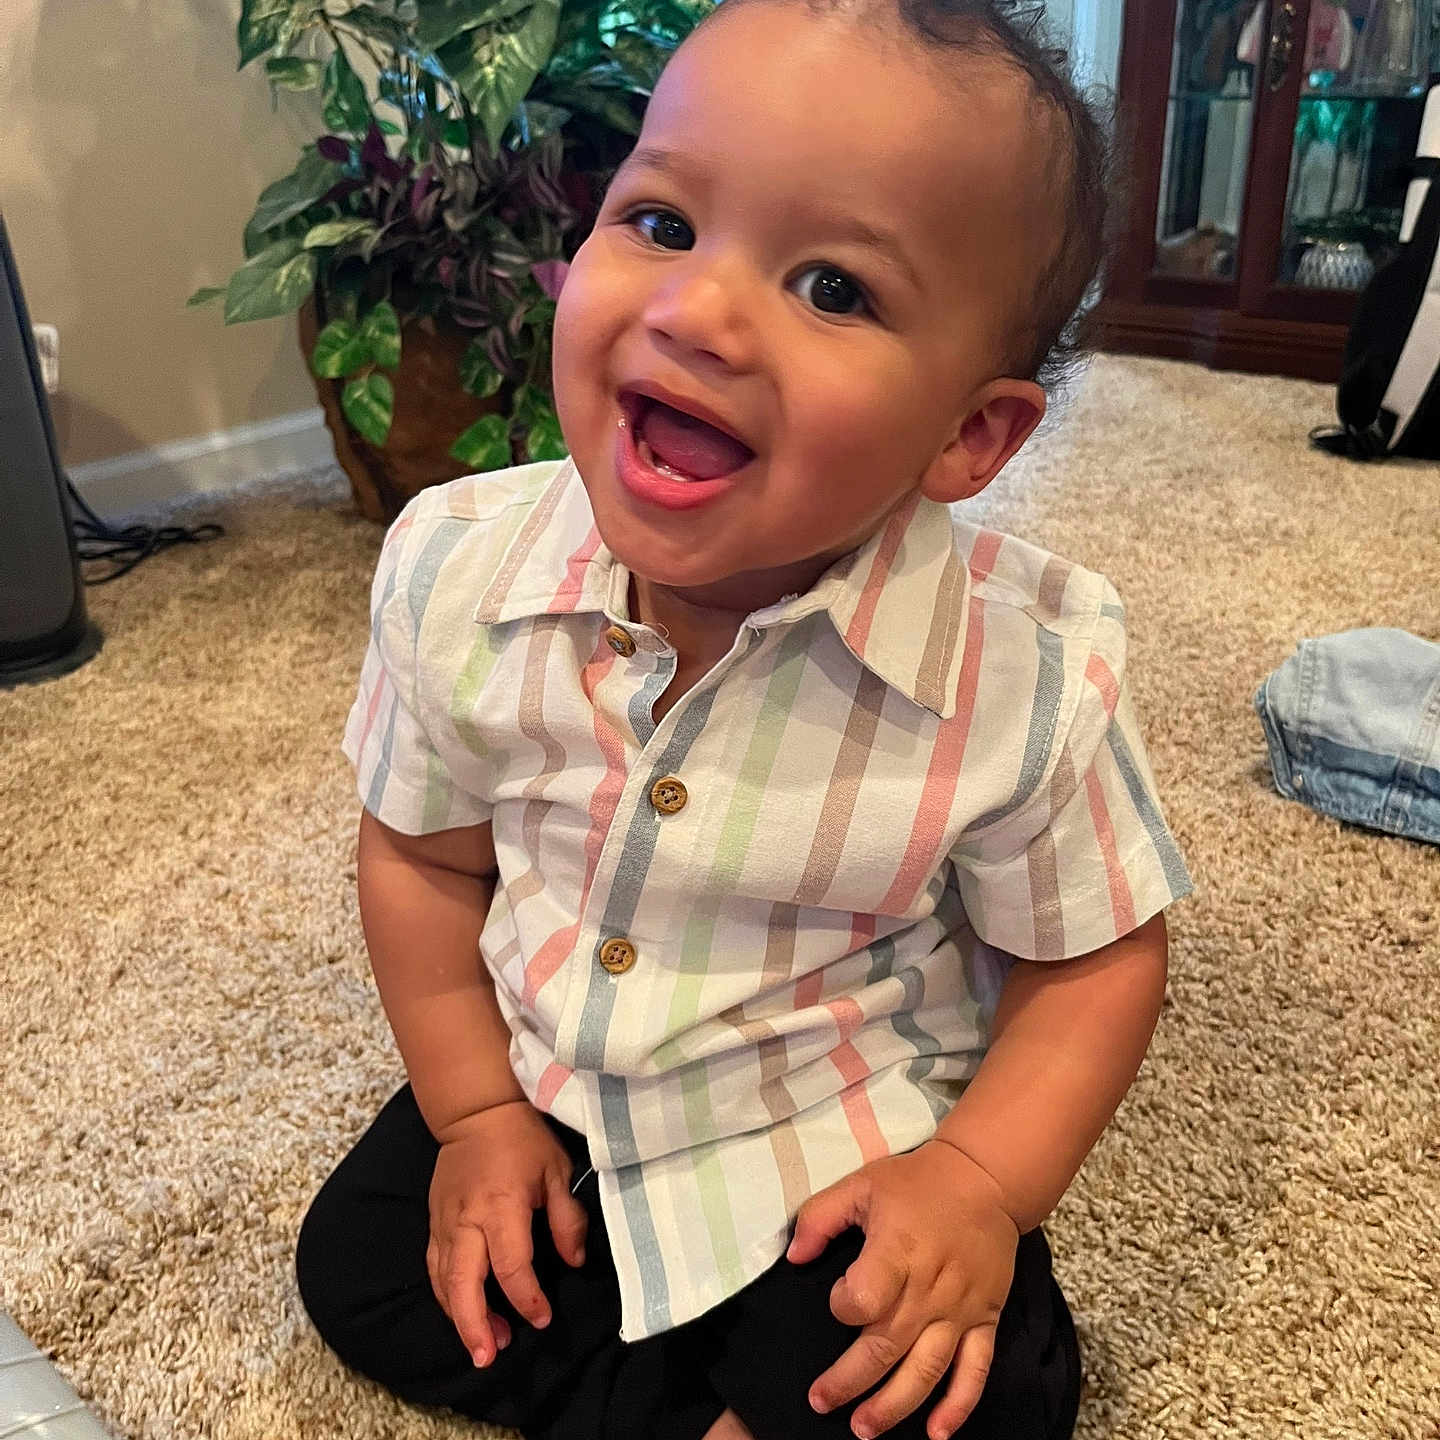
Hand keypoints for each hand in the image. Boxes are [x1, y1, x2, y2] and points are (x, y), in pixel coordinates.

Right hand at [426, 1099, 588, 1367]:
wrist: (476, 1112)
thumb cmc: (523, 1140)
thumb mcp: (557, 1170)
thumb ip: (567, 1218)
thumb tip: (574, 1261)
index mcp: (501, 1206)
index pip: (510, 1265)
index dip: (527, 1298)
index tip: (542, 1318)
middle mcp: (466, 1219)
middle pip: (462, 1283)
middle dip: (474, 1324)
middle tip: (488, 1357)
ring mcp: (444, 1222)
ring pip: (442, 1281)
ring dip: (460, 1317)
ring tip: (484, 1345)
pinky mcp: (433, 1222)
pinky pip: (434, 1268)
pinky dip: (446, 1295)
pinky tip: (464, 1312)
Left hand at [786, 1140, 1019, 1439]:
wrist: (986, 1180)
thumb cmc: (917, 1183)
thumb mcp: (861, 1184)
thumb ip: (821, 1218)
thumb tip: (793, 1258)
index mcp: (898, 1251)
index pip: (864, 1300)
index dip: (843, 1306)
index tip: (836, 1300)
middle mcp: (929, 1289)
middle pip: (886, 1347)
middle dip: (849, 1381)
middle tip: (821, 1402)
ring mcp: (959, 1310)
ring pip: (926, 1369)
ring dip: (894, 1406)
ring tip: (864, 1428)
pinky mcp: (984, 1320)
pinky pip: (974, 1370)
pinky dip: (958, 1406)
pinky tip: (937, 1433)